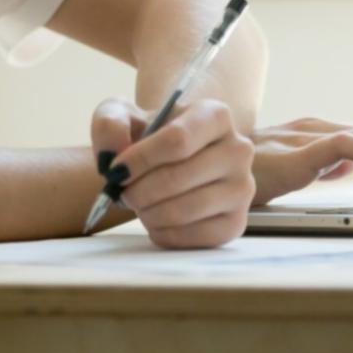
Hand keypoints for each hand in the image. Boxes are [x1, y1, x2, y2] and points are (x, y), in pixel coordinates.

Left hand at [89, 96, 254, 248]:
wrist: (171, 161)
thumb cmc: (147, 136)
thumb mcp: (122, 116)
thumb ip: (109, 124)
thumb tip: (113, 154)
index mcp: (215, 115)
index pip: (177, 140)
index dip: (140, 159)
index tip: (117, 170)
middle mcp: (238, 149)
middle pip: (179, 177)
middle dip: (139, 190)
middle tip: (122, 193)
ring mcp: (242, 188)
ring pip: (186, 210)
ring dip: (148, 212)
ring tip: (138, 204)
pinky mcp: (237, 223)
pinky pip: (195, 237)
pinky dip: (165, 234)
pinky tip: (154, 220)